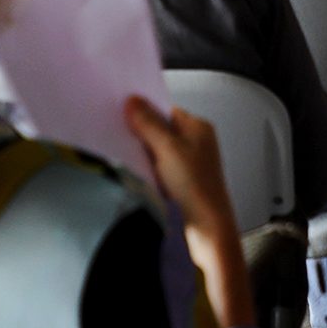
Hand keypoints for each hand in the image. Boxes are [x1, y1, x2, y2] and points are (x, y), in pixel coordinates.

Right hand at [123, 97, 238, 235]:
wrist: (206, 226)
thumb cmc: (194, 185)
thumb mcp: (167, 148)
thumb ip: (148, 124)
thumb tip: (133, 101)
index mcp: (198, 127)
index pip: (165, 109)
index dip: (145, 110)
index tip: (122, 111)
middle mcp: (196, 142)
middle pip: (161, 129)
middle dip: (142, 132)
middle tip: (120, 133)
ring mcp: (190, 162)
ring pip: (159, 149)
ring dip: (144, 152)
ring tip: (128, 155)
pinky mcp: (183, 180)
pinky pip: (161, 166)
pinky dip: (149, 168)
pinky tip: (140, 173)